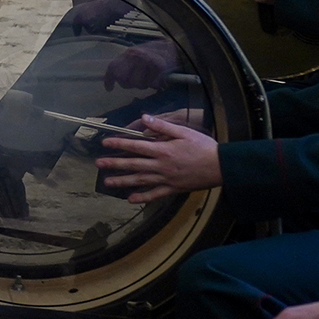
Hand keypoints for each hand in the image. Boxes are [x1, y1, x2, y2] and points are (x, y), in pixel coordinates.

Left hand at [95, 114, 221, 200]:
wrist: (220, 166)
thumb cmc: (203, 147)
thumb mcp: (184, 132)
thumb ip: (162, 126)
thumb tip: (144, 118)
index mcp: (162, 150)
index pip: (135, 145)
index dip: (119, 143)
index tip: (105, 142)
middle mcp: (160, 165)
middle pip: (133, 164)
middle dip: (114, 164)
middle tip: (98, 164)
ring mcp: (166, 179)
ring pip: (140, 181)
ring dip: (123, 181)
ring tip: (108, 182)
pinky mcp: (173, 189)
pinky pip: (155, 194)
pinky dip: (142, 198)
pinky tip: (130, 200)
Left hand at [101, 39, 181, 89]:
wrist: (177, 46)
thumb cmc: (157, 52)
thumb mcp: (139, 55)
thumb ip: (128, 64)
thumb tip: (116, 78)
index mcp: (129, 52)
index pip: (113, 68)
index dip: (109, 80)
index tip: (109, 88)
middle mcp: (135, 55)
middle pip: (124, 80)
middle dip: (128, 84)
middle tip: (136, 82)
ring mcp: (146, 60)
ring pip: (138, 84)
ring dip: (143, 85)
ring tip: (150, 78)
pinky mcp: (158, 66)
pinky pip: (152, 83)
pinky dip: (155, 83)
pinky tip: (158, 79)